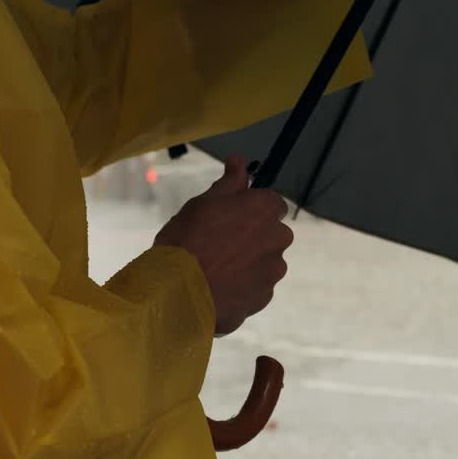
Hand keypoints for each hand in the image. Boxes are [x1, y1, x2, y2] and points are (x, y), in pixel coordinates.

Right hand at [154, 157, 293, 335]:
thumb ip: (229, 183)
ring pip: (266, 262)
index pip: (272, 203)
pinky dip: (243, 286)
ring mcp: (273, 271)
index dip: (252, 209)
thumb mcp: (202, 204)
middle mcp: (278, 238)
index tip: (231, 217)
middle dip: (254, 237)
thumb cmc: (187, 240)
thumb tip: (239, 161)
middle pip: (272, 233)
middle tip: (220, 244)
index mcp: (265, 210)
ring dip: (249, 263)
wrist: (179, 293)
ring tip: (217, 269)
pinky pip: (257, 287)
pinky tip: (219, 288)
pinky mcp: (265, 298)